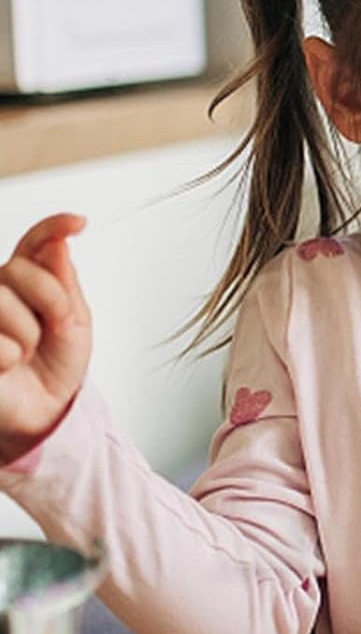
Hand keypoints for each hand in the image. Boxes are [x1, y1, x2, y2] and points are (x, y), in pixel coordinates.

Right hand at [0, 213, 92, 463]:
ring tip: (25, 353)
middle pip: (18, 270)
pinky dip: (9, 357)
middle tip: (54, 329)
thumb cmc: (55, 366)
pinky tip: (5, 367)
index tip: (79, 223)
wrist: (42, 410)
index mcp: (24, 281)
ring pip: (1, 301)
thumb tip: (59, 244)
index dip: (53, 227)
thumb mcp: (74, 323)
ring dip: (28, 334)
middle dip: (49, 301)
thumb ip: (64, 283)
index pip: (34, 243)